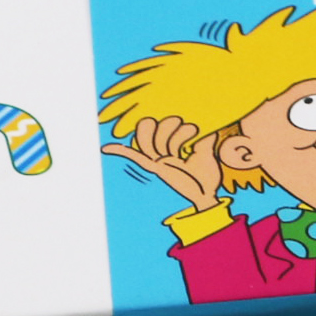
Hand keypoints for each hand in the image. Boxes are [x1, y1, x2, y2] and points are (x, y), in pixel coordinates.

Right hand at [100, 117, 223, 207]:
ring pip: (149, 140)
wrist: (207, 195)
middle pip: (154, 128)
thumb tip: (209, 124)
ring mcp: (158, 160)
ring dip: (168, 134)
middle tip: (188, 127)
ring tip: (186, 134)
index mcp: (173, 145)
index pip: (165, 124)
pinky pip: (134, 157)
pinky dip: (119, 151)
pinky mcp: (157, 169)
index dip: (175, 120)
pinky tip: (106, 148)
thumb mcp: (207, 152)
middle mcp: (162, 151)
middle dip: (169, 125)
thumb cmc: (206, 176)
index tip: (194, 125)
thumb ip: (204, 137)